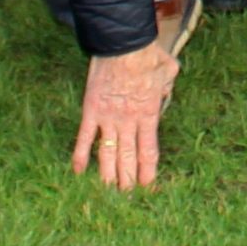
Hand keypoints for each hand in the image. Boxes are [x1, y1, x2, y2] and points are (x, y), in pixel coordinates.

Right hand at [71, 42, 177, 190]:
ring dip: (107, 175)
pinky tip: (78, 172)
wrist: (123, 43)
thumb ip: (168, 86)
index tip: (149, 189)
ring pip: (107, 153)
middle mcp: (128, 122)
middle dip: (128, 181)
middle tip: (127, 202)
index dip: (148, 173)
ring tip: (108, 195)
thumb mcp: (168, 70)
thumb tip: (167, 91)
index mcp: (148, 115)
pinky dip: (80, 155)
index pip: (149, 152)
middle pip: (128, 159)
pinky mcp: (91, 110)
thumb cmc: (148, 54)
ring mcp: (108, 118)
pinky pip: (84, 137)